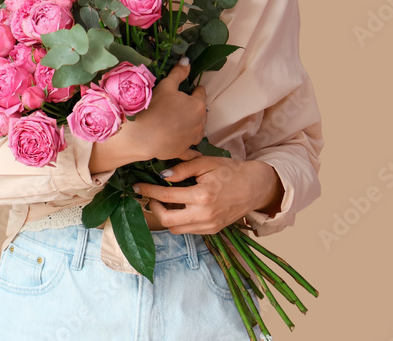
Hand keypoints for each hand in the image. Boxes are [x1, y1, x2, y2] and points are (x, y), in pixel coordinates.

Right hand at [90, 57, 207, 169]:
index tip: (191, 88)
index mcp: (198, 106)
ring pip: (198, 130)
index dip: (195, 89)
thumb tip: (187, 60)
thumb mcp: (166, 86)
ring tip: (182, 122)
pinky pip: (191, 151)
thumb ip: (179, 73)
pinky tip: (191, 151)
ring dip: (194, 125)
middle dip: (195, 107)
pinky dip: (192, 150)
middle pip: (201, 112)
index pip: (201, 93)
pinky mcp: (183, 151)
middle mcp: (200, 124)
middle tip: (183, 104)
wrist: (142, 136)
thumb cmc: (154, 107)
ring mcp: (192, 139)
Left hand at [132, 148, 284, 234]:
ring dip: (166, 216)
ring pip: (176, 229)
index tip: (137, 186)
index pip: (166, 195)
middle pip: (167, 220)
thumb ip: (182, 169)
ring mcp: (209, 226)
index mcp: (202, 196)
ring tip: (165, 200)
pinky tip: (179, 207)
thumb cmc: (230, 171)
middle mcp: (204, 215)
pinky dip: (179, 220)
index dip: (148, 191)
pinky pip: (188, 230)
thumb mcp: (206, 163)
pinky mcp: (213, 230)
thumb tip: (162, 176)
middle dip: (154, 208)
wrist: (255, 187)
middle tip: (150, 196)